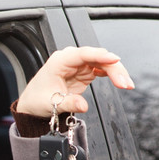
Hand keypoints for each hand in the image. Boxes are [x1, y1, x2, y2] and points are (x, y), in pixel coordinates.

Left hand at [16, 46, 133, 116]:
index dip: (100, 55)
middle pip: (97, 57)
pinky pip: (101, 69)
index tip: (114, 59)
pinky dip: (111, 75)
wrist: (32, 105)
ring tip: (126, 85)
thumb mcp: (51, 104)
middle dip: (113, 68)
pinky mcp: (84, 73)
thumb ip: (68, 103)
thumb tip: (83, 105)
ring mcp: (78, 65)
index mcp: (59, 61)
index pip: (83, 54)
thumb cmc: (36, 100)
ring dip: (116, 72)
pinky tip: (120, 82)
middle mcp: (70, 59)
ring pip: (102, 63)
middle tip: (125, 83)